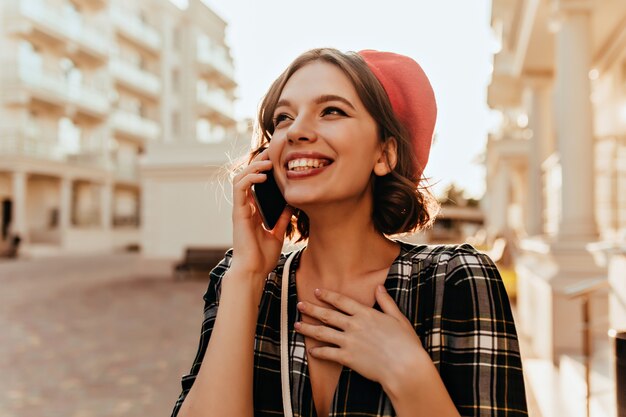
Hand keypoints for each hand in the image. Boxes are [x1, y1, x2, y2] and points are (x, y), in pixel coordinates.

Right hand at [230, 150, 291, 278]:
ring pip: (240, 178)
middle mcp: (244, 208)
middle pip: (246, 177)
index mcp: (252, 212)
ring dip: (253, 167)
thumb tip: (291, 205)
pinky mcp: (238, 213)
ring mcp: (240, 210)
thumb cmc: (263, 257)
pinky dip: (250, 178)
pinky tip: (262, 176)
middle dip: (257, 164)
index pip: (253, 185)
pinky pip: (240, 188)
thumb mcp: (277, 234)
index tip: (275, 162)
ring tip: (267, 162)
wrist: (254, 271)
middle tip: (272, 156)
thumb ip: (281, 219)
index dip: (261, 171)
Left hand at [294, 286, 425, 387]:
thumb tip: (379, 287)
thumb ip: (386, 302)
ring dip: (308, 328)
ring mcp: (349, 341)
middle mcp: (354, 325)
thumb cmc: (405, 343)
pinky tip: (311, 351)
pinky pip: (328, 353)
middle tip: (299, 305)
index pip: (341, 301)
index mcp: (366, 314)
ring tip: (296, 325)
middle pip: (327, 315)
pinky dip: (318, 352)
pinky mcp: (347, 358)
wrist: (404, 367)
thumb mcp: (398, 318)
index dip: (327, 295)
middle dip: (311, 309)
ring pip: (322, 333)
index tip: (316, 291)